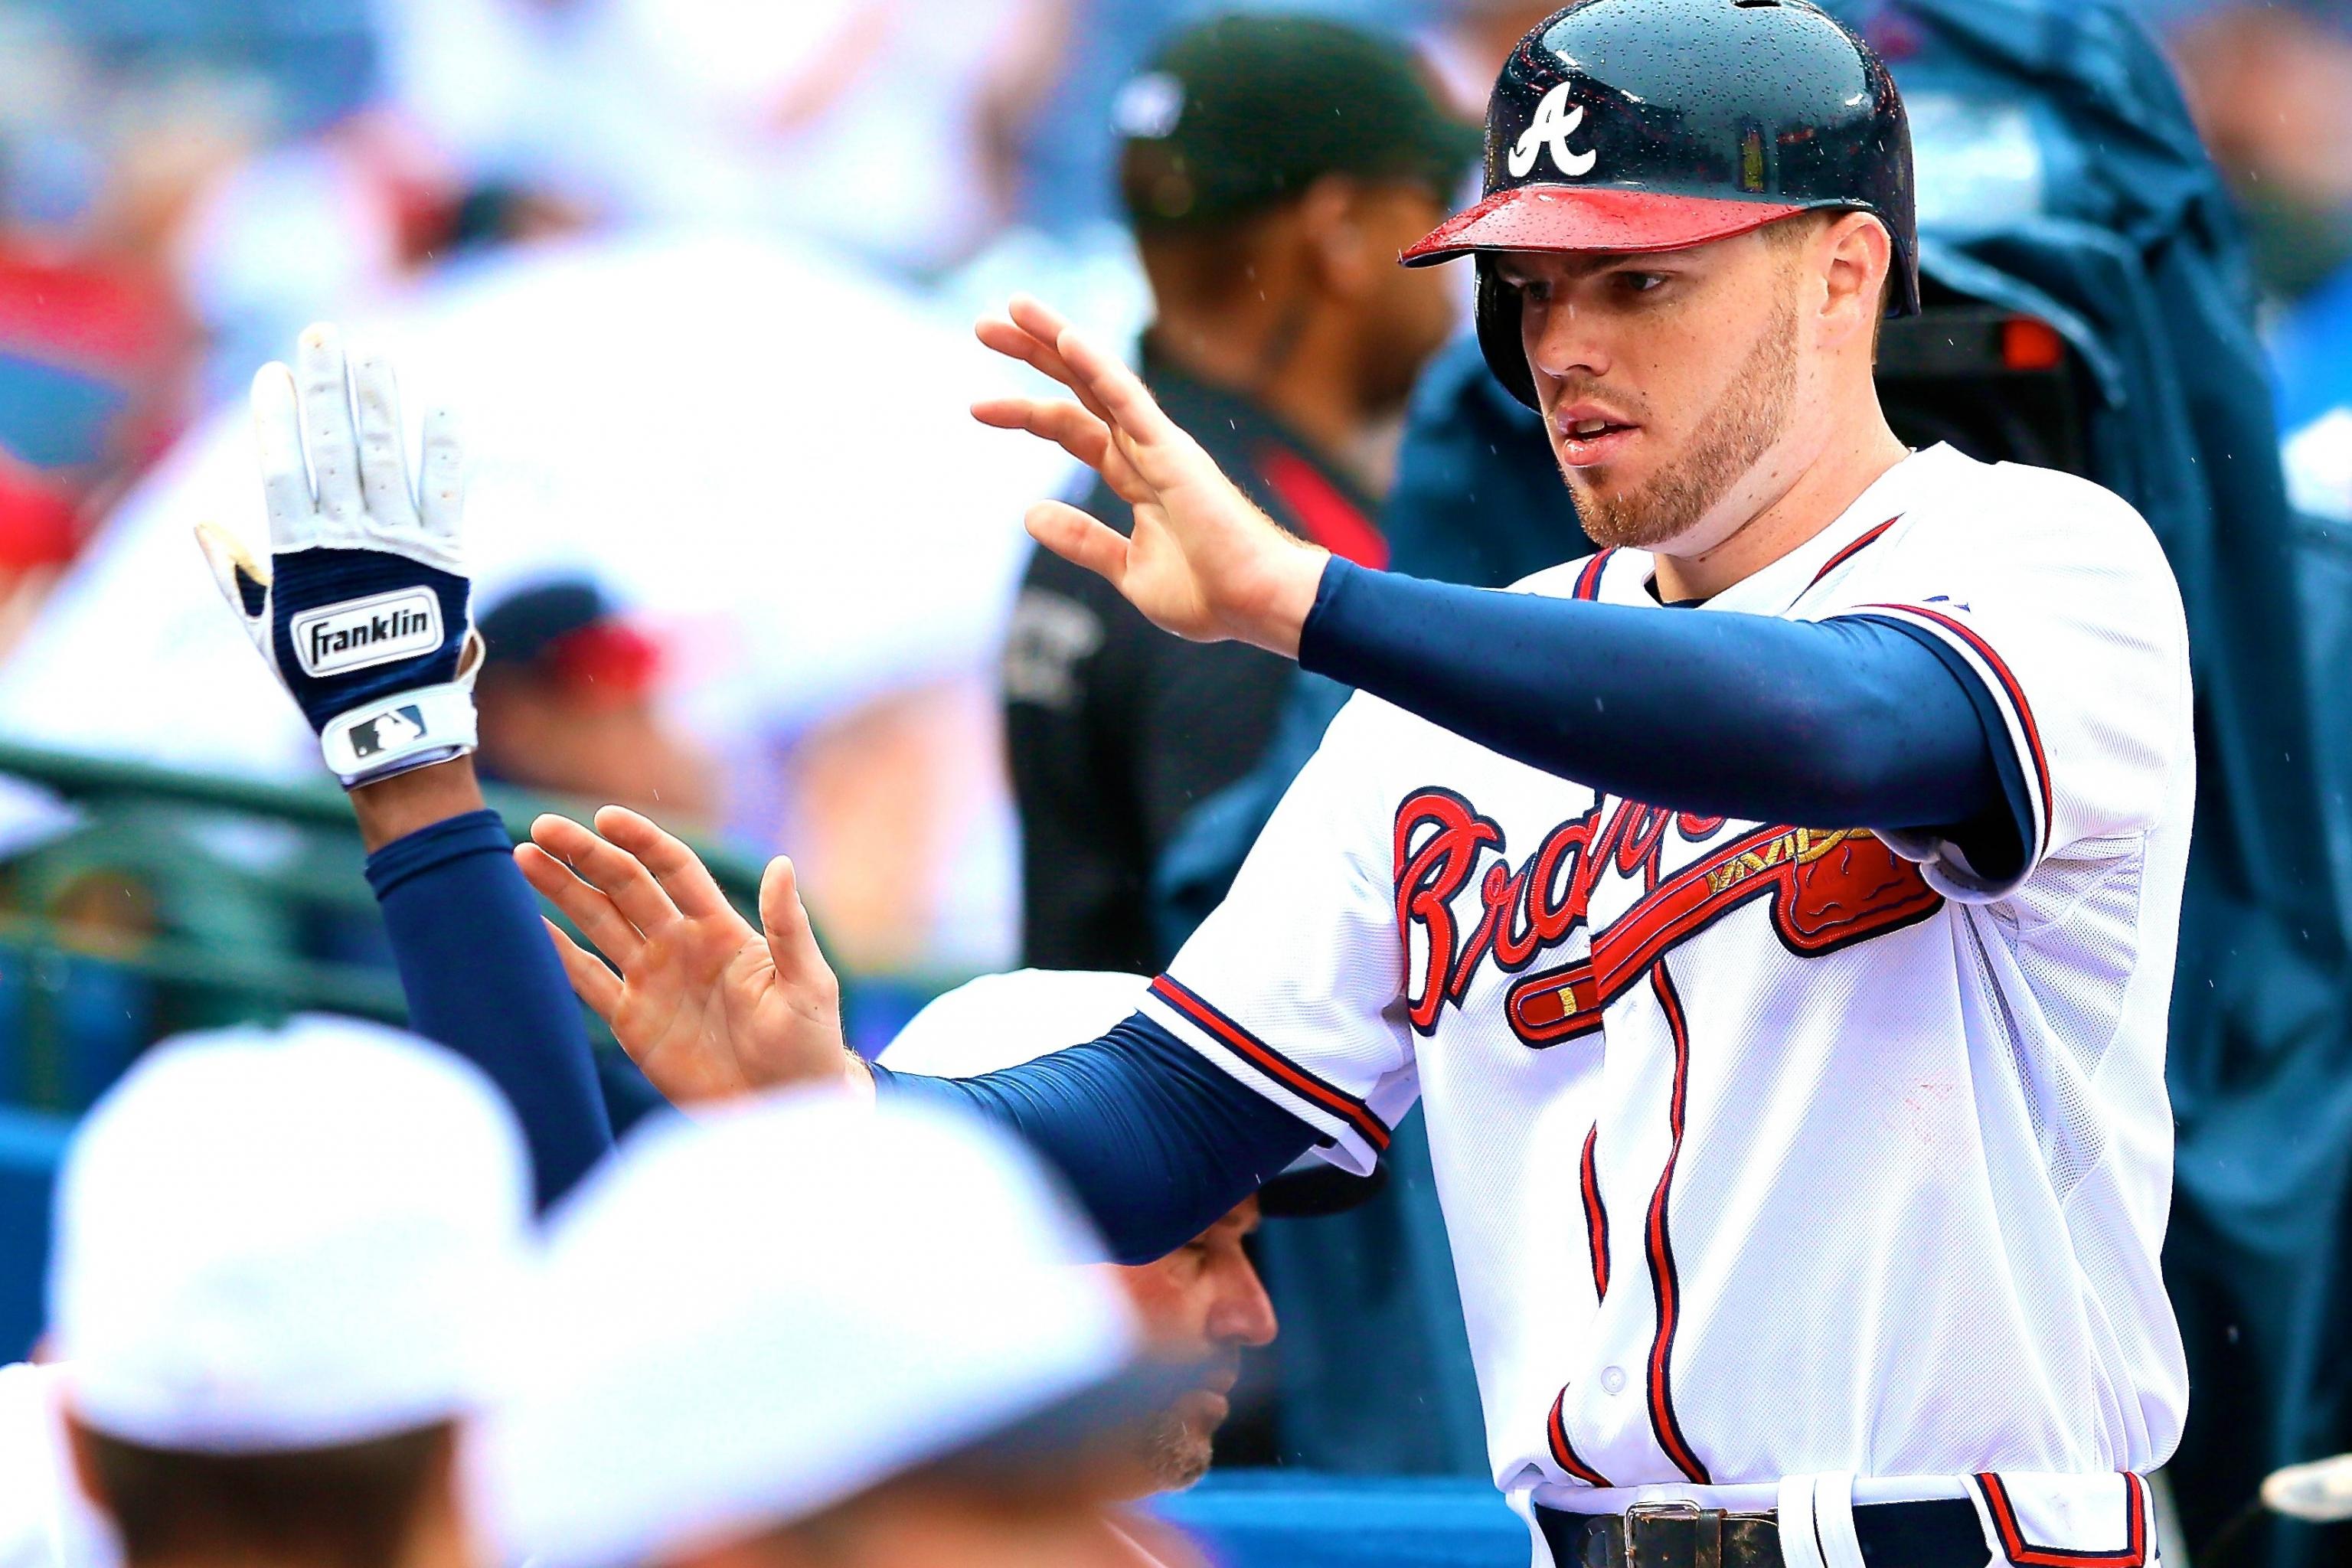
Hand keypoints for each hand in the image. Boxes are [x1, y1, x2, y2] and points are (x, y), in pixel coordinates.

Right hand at [197, 323, 482, 787]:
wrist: (391, 718)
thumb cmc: (319, 677)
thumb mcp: (264, 628)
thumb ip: (234, 574)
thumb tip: (201, 525)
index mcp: (299, 555)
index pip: (282, 471)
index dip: (277, 421)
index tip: (273, 373)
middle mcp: (351, 541)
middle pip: (335, 449)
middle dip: (327, 389)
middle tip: (324, 336)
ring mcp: (402, 546)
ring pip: (387, 460)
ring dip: (381, 403)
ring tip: (374, 355)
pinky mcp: (448, 558)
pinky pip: (448, 494)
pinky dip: (447, 451)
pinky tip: (443, 406)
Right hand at [516, 807, 859, 1104]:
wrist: (781, 1109)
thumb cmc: (806, 1044)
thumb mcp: (805, 984)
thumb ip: (788, 927)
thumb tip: (782, 865)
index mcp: (721, 929)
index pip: (674, 869)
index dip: (641, 841)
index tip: (604, 818)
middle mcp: (681, 945)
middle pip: (625, 887)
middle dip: (585, 856)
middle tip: (541, 829)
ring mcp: (653, 980)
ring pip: (598, 923)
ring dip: (562, 890)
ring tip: (522, 858)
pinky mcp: (633, 1021)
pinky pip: (588, 980)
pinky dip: (558, 954)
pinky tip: (530, 925)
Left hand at [970, 295, 1328, 656]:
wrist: (1257, 606)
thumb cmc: (1211, 594)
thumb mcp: (1127, 570)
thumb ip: (1084, 540)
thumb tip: (1030, 515)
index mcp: (1135, 474)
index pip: (1071, 427)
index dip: (1025, 412)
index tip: (976, 407)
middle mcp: (1145, 449)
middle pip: (1079, 388)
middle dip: (1031, 354)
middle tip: (983, 324)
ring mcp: (1159, 445)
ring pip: (1099, 377)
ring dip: (1055, 340)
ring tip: (1012, 307)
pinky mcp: (1173, 452)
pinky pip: (1128, 399)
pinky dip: (1097, 366)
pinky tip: (1064, 340)